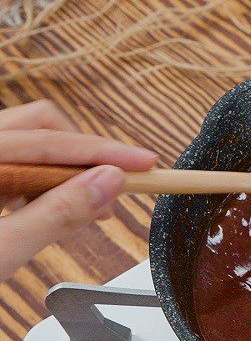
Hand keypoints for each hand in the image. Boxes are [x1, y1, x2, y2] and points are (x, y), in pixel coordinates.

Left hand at [0, 100, 155, 279]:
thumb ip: (58, 213)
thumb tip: (109, 182)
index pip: (50, 141)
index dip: (105, 153)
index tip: (145, 165)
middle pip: (41, 128)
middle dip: (85, 156)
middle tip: (121, 186)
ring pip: (28, 145)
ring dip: (65, 171)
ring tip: (90, 206)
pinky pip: (15, 166)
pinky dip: (41, 184)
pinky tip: (51, 211)